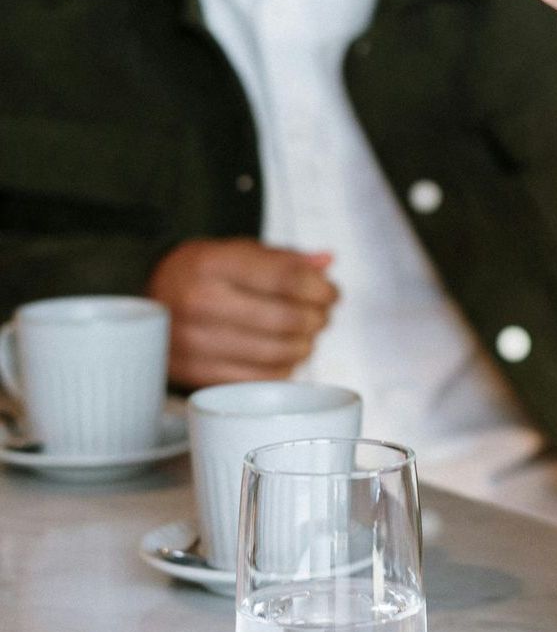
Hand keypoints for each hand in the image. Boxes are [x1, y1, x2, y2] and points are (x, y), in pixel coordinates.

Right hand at [146, 239, 338, 389]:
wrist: (151, 297)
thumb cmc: (206, 273)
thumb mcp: (240, 251)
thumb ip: (286, 258)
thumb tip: (326, 263)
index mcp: (212, 263)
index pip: (286, 278)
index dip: (320, 289)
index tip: (331, 293)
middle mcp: (199, 302)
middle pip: (286, 319)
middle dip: (317, 319)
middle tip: (321, 316)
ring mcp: (193, 342)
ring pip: (276, 353)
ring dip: (305, 346)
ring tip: (306, 335)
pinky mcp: (194, 374)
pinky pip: (258, 380)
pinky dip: (283, 369)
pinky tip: (284, 356)